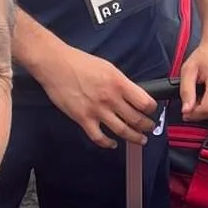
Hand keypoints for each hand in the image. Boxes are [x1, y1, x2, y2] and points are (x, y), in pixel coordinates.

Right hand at [38, 45, 157, 148]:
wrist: (56, 65)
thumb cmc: (80, 63)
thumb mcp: (108, 68)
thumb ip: (121, 83)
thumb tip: (132, 95)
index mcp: (119, 83)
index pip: (145, 102)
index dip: (152, 109)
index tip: (152, 111)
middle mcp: (110, 98)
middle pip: (136, 119)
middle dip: (147, 126)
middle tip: (150, 128)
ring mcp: (97, 110)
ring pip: (122, 131)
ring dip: (134, 137)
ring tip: (140, 139)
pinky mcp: (82, 119)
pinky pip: (98, 137)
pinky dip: (107, 144)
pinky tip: (112, 144)